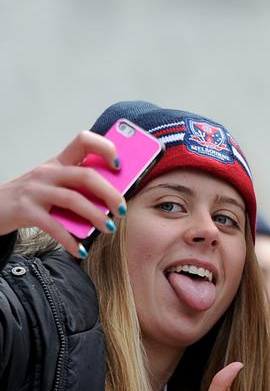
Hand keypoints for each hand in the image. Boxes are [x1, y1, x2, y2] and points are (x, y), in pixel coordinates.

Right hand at [0, 131, 125, 256]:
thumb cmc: (31, 199)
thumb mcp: (53, 185)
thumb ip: (78, 188)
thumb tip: (114, 200)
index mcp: (58, 163)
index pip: (83, 141)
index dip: (104, 148)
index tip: (119, 164)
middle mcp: (47, 172)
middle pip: (85, 175)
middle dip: (109, 193)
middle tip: (122, 210)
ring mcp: (35, 190)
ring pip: (72, 199)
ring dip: (95, 215)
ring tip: (109, 228)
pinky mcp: (25, 210)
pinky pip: (53, 226)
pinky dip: (70, 240)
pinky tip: (80, 250)